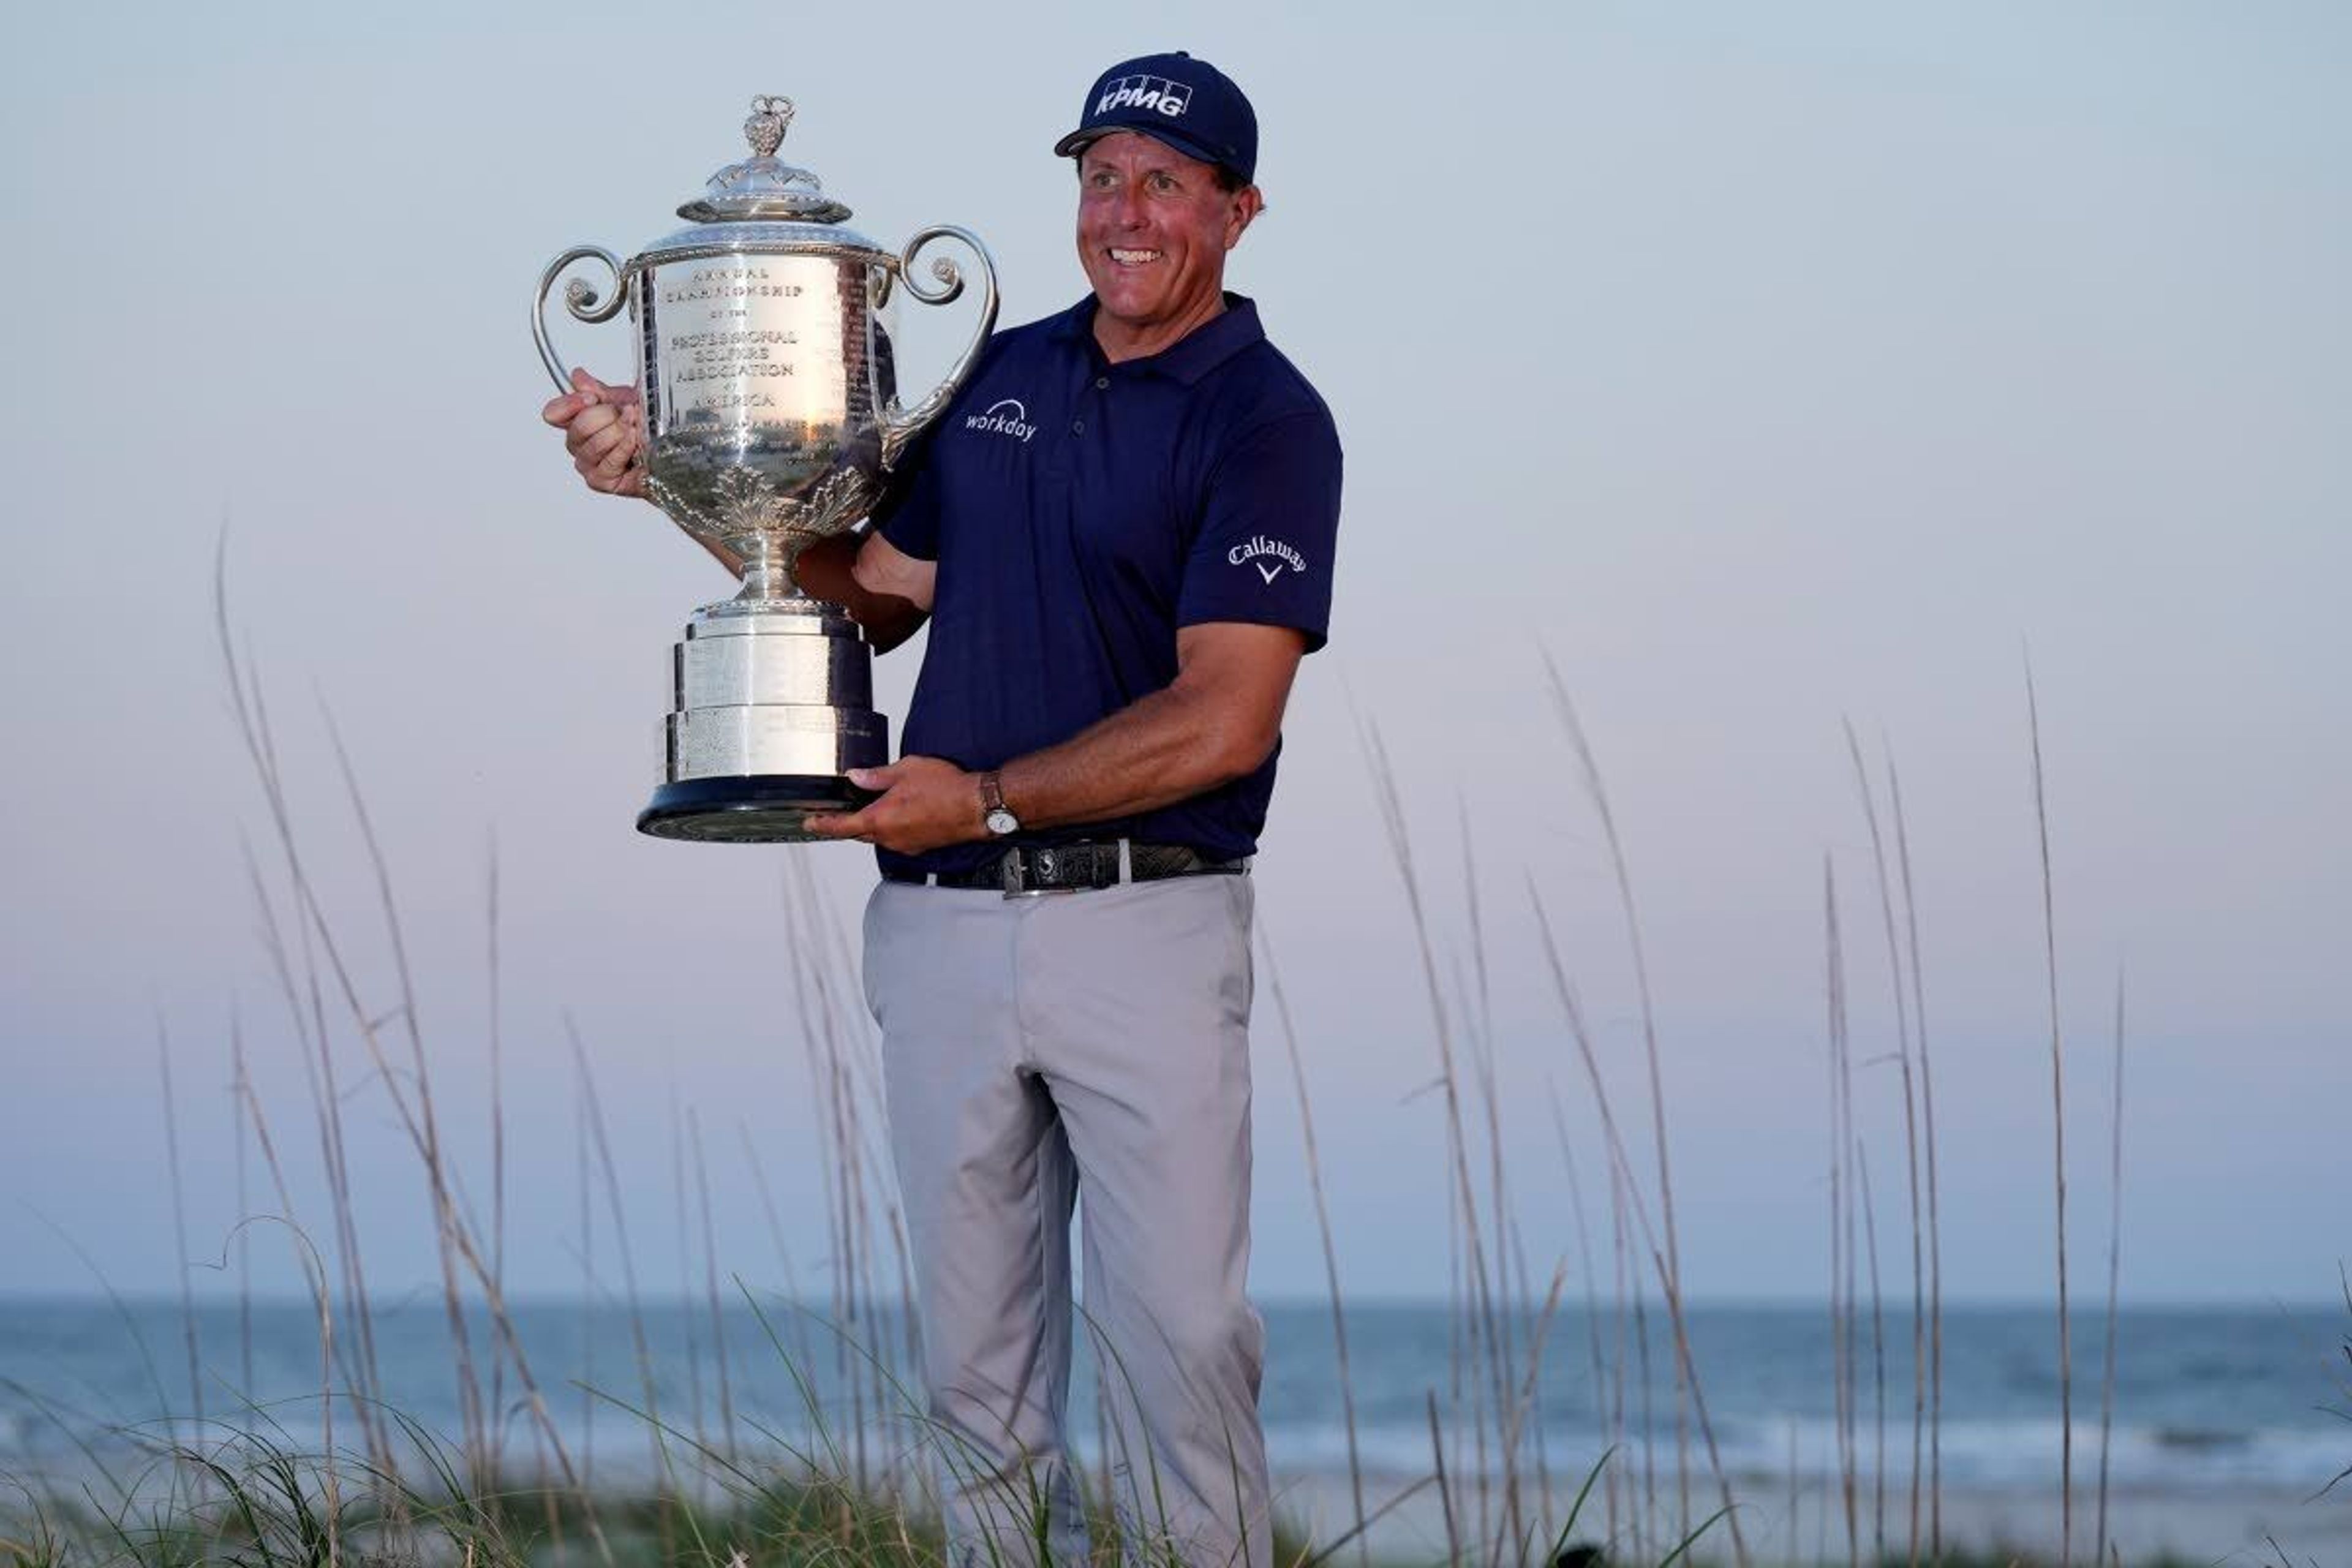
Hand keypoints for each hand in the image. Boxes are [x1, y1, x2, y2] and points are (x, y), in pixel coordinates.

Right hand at [540, 367, 645, 497]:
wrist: (668, 451)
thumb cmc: (644, 428)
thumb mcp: (623, 400)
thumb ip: (598, 390)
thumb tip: (578, 377)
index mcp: (577, 422)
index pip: (554, 413)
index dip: (570, 404)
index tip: (591, 398)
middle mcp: (578, 445)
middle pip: (579, 426)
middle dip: (608, 415)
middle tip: (628, 412)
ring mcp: (587, 465)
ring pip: (595, 443)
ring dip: (621, 431)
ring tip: (637, 427)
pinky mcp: (601, 482)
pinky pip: (609, 462)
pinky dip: (625, 448)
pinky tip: (635, 441)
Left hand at [804, 757, 984, 854]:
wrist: (977, 807)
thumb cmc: (946, 788)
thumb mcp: (905, 770)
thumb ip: (877, 776)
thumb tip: (856, 777)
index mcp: (879, 818)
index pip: (841, 826)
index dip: (822, 825)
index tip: (810, 823)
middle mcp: (889, 837)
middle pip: (858, 834)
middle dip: (847, 824)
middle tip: (838, 814)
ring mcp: (905, 844)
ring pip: (879, 837)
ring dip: (872, 825)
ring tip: (875, 808)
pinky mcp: (921, 846)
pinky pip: (897, 838)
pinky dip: (892, 828)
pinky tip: (900, 814)